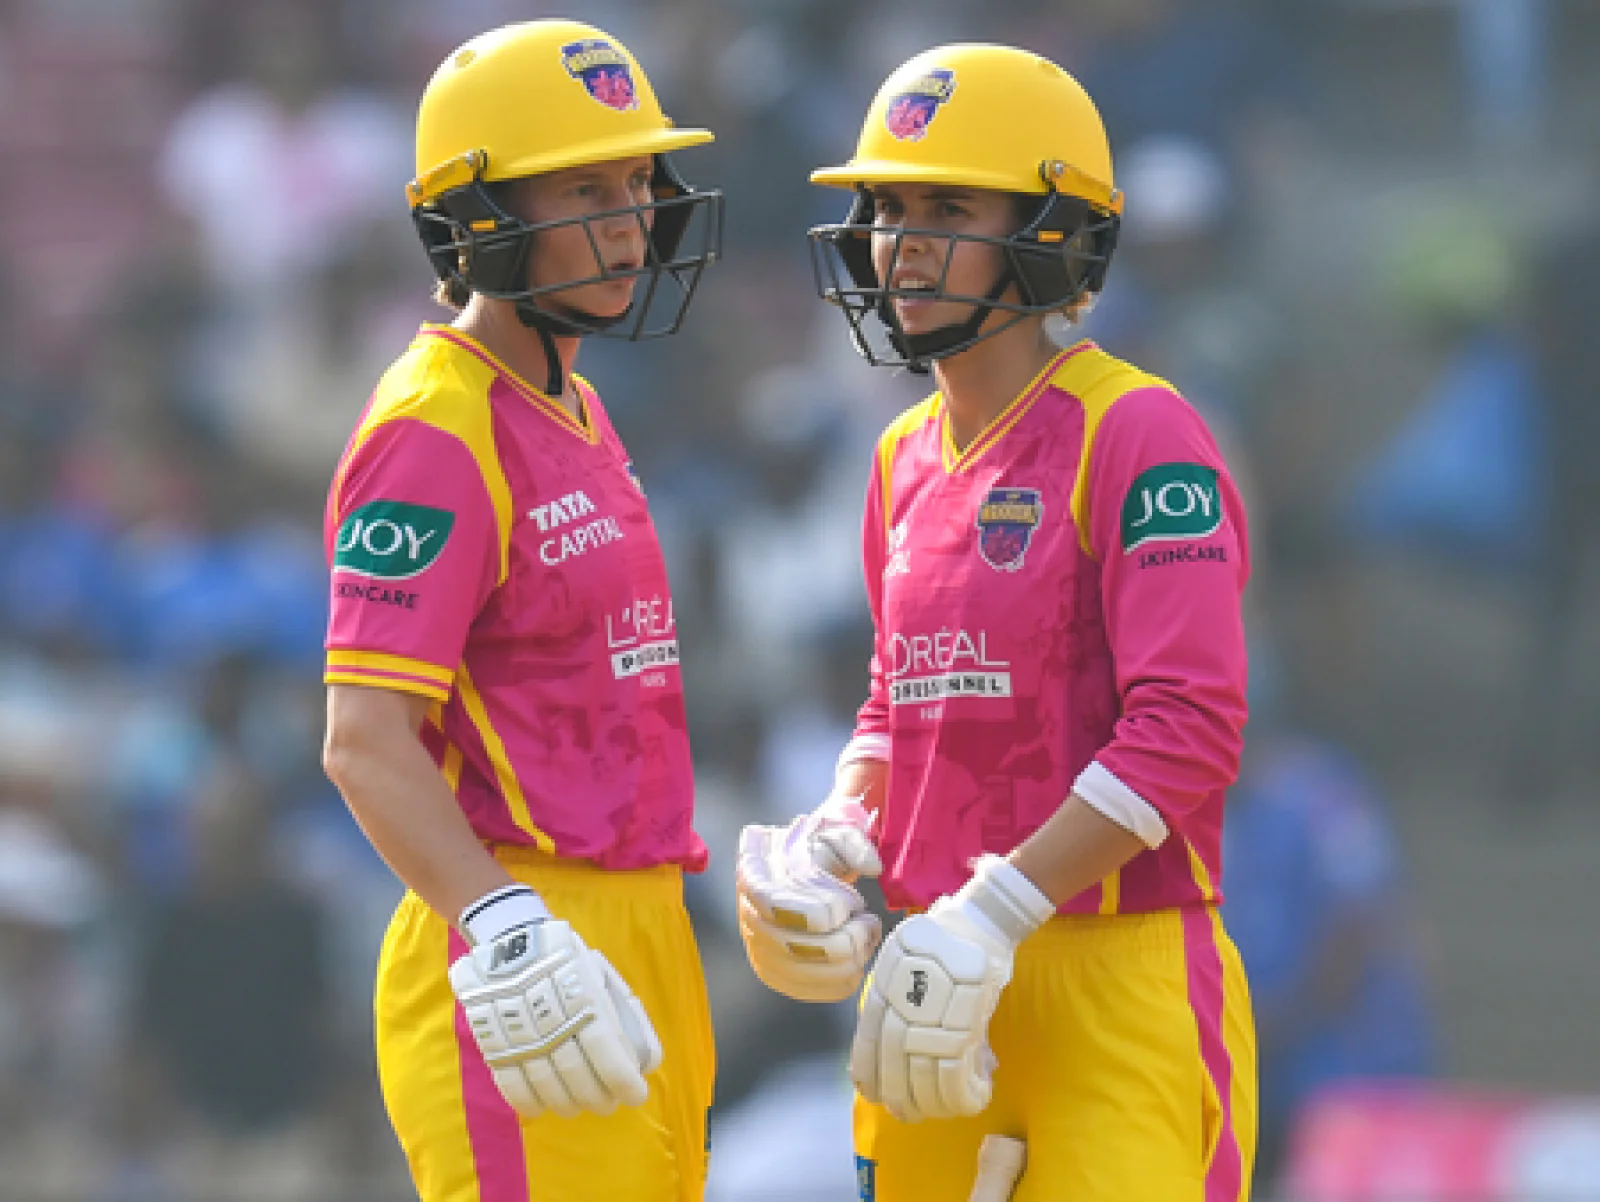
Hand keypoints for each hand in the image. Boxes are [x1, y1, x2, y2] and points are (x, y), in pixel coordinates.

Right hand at [450, 911, 662, 1118]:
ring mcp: (518, 1032)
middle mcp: (551, 1019)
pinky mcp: (492, 1041)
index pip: (606, 1052)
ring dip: (568, 1103)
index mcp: (582, 997)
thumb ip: (627, 1015)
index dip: (623, 1081)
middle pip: (577, 1075)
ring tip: (579, 1106)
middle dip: (598, 1097)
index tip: (635, 1095)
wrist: (510, 939)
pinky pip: (510, 1083)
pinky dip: (528, 1102)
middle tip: (608, 1104)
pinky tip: (542, 1108)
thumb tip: (649, 1060)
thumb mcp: (603, 975)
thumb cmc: (567, 959)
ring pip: (546, 1084)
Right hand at [736, 793, 882, 1001]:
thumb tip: (872, 866)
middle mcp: (749, 916)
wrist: (801, 869)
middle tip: (866, 919)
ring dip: (850, 956)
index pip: (776, 904)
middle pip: (795, 945)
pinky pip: (813, 991)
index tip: (850, 903)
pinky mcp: (778, 975)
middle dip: (846, 936)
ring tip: (865, 934)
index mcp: (753, 875)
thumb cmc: (817, 851)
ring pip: (808, 972)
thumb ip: (853, 842)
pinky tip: (859, 956)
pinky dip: (846, 979)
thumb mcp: (832, 832)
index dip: (820, 910)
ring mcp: (760, 950)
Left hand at [850, 855, 1052, 1121]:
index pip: (865, 1047)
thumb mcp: (900, 964)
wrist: (976, 922)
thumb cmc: (938, 939)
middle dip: (898, 1099)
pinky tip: (976, 1097)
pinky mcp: (964, 1027)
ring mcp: (932, 1021)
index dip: (868, 1076)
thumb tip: (899, 1039)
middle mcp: (901, 1011)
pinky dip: (966, 1095)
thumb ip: (897, 1001)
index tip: (871, 1093)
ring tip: (938, 1110)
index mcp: (882, 994)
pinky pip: (958, 1075)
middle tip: (905, 1113)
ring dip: (932, 1104)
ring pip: (924, 1080)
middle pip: (892, 1071)